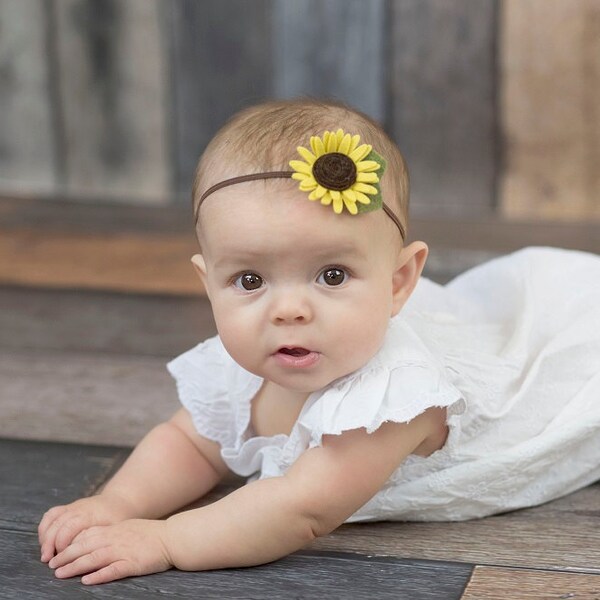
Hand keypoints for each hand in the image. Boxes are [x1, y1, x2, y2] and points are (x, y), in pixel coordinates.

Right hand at [39, 494, 134, 561]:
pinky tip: (44, 541)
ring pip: (51, 519)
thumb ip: (99, 539)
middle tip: (47, 560)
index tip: (62, 557)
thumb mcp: (114, 529)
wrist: (119, 501)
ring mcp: (72, 506)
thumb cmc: (118, 518)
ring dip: (45, 536)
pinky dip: (44, 527)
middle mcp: (79, 509)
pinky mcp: (68, 507)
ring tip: (45, 552)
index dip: (62, 542)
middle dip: (49, 543)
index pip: (70, 526)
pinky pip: (51, 514)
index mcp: (90, 514)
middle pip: (57, 524)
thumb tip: (85, 554)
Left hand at [47, 519, 171, 584]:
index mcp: (114, 530)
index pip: (87, 536)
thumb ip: (110, 532)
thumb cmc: (150, 533)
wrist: (172, 537)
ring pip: (95, 558)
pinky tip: (87, 580)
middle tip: (52, 566)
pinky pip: (113, 570)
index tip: (57, 553)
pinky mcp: (133, 563)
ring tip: (61, 574)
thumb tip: (90, 537)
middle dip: (67, 556)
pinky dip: (99, 575)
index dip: (70, 545)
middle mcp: (116, 539)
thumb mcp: (127, 527)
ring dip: (76, 566)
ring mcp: (124, 551)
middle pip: (86, 547)